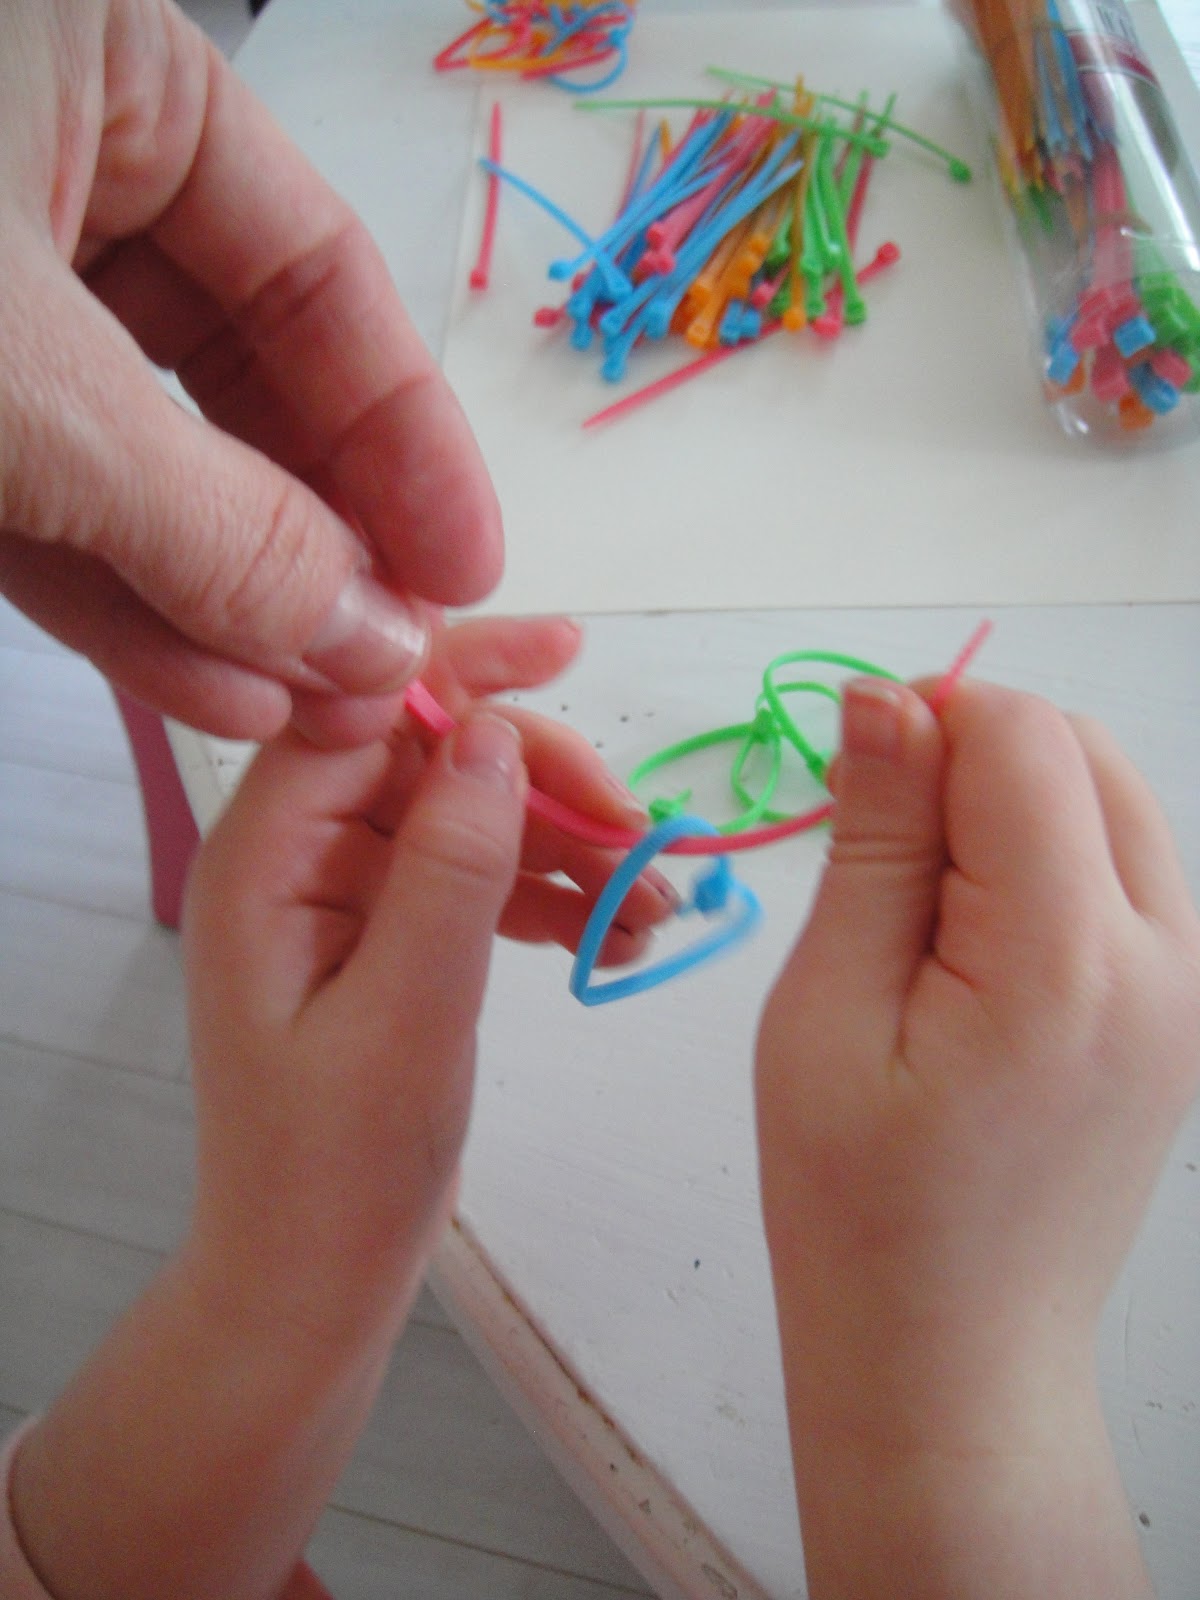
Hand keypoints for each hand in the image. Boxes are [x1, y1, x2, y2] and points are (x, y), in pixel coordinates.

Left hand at [0, 0, 499, 743]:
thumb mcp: (32, 393)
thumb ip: (217, 525)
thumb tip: (381, 646)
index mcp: (106, 72)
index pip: (314, 271)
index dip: (404, 439)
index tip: (465, 575)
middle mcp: (55, 169)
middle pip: (238, 376)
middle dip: (312, 542)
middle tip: (387, 667)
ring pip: (137, 457)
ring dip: (223, 599)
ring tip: (315, 708)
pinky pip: (42, 498)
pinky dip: (117, 599)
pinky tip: (210, 689)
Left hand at [11, 615, 669, 1599]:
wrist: (315, 1279)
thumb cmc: (340, 1166)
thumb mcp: (407, 1015)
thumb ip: (450, 867)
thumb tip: (493, 731)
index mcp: (267, 856)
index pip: (360, 709)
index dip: (460, 665)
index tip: (570, 648)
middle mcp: (300, 856)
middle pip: (430, 756)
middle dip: (540, 779)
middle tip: (639, 834)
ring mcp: (347, 897)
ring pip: (469, 815)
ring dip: (563, 842)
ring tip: (653, 903)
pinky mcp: (393, 938)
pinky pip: (477, 878)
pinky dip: (548, 892)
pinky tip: (617, 928)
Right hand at [755, 677, 1199, 1597]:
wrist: (952, 1356)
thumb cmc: (855, 1203)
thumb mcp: (827, 1011)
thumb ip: (877, 842)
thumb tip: (885, 695)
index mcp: (1067, 959)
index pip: (1022, 736)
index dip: (924, 718)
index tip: (849, 780)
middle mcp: (1169, 959)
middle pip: (1082, 750)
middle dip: (971, 752)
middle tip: (876, 849)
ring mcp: (1196, 991)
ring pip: (1113, 800)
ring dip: (1013, 801)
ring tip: (926, 908)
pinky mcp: (1189, 1014)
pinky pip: (1130, 870)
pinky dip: (1051, 856)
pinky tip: (981, 943)